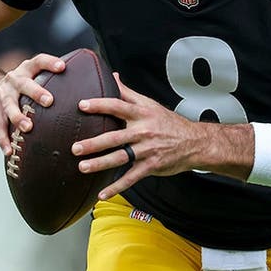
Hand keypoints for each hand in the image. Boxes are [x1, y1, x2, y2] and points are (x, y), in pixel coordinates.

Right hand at [0, 53, 64, 155]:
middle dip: (36, 92)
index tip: (62, 67)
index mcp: (27, 69)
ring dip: (17, 117)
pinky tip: (9, 151)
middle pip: (24, 84)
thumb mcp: (36, 75)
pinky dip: (3, 138)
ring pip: (8, 105)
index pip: (39, 61)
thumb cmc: (27, 84)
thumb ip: (57, 79)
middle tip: (49, 102)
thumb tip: (95, 83)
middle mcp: (14, 79)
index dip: (50, 63)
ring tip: (27, 128)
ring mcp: (2, 94)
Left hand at [72, 73, 205, 200]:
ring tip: (82, 167)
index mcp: (142, 114)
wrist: (194, 142)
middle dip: (94, 143)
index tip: (82, 105)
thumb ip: (128, 92)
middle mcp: (144, 131)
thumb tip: (113, 75)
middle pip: (115, 137)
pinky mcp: (150, 166)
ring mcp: (147, 150)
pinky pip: (131, 178)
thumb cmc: (168, 123)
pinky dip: (116, 187)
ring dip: (100, 164)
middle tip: (75, 147)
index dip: (101, 105)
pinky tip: (102, 194)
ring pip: (120, 157)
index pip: (119, 107)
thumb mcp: (150, 104)